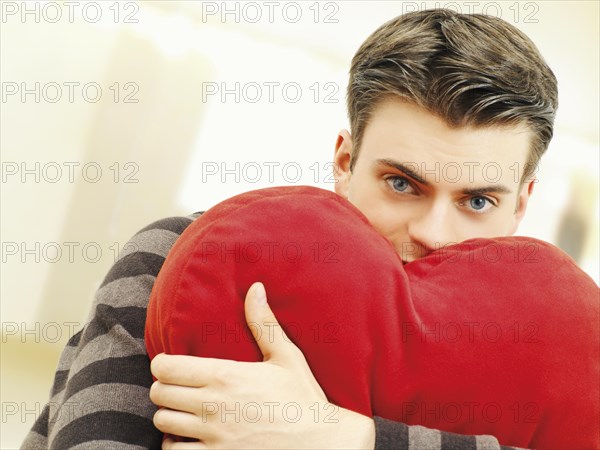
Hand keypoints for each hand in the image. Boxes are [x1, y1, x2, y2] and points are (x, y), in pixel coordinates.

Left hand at [150, 282, 374, 448]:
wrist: (320, 443)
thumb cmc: (303, 397)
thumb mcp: (287, 356)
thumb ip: (264, 323)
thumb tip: (256, 288)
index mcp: (227, 375)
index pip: (167, 367)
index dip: (162, 364)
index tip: (170, 364)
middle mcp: (213, 406)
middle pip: (159, 394)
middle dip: (163, 387)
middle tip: (176, 386)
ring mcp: (213, 436)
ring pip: (163, 423)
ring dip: (168, 415)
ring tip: (181, 410)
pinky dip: (175, 444)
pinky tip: (188, 437)